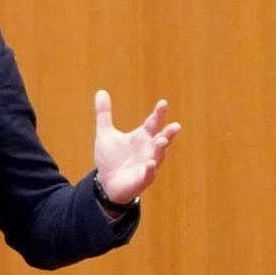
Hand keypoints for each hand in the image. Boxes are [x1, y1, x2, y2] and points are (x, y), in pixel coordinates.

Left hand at [93, 90, 180, 205]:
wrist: (106, 182)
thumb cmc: (111, 158)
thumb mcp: (105, 134)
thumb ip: (104, 114)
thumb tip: (101, 91)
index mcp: (143, 137)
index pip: (153, 122)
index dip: (159, 113)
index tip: (163, 103)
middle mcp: (149, 149)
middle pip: (162, 139)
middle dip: (168, 133)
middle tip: (175, 125)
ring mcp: (148, 164)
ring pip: (158, 156)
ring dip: (160, 149)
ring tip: (161, 141)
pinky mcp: (142, 179)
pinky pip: (148, 174)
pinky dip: (150, 169)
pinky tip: (150, 163)